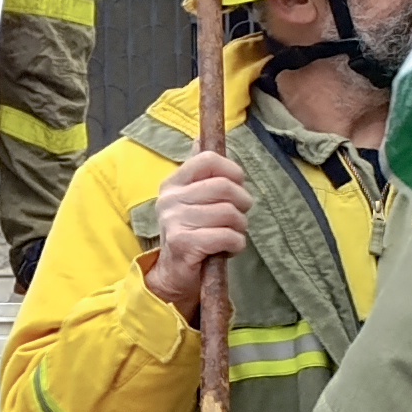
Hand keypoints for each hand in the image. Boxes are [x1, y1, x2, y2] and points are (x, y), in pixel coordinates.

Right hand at [143, 150, 252, 310]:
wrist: (174, 272)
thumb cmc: (191, 231)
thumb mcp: (190, 198)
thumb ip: (198, 171)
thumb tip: (199, 138)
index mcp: (173, 183)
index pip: (208, 160)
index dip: (232, 170)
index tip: (237, 185)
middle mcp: (169, 199)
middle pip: (225, 187)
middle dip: (242, 203)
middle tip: (238, 215)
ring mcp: (174, 221)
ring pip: (229, 214)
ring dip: (240, 227)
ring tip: (230, 234)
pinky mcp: (184, 243)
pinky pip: (227, 236)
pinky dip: (236, 244)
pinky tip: (227, 248)